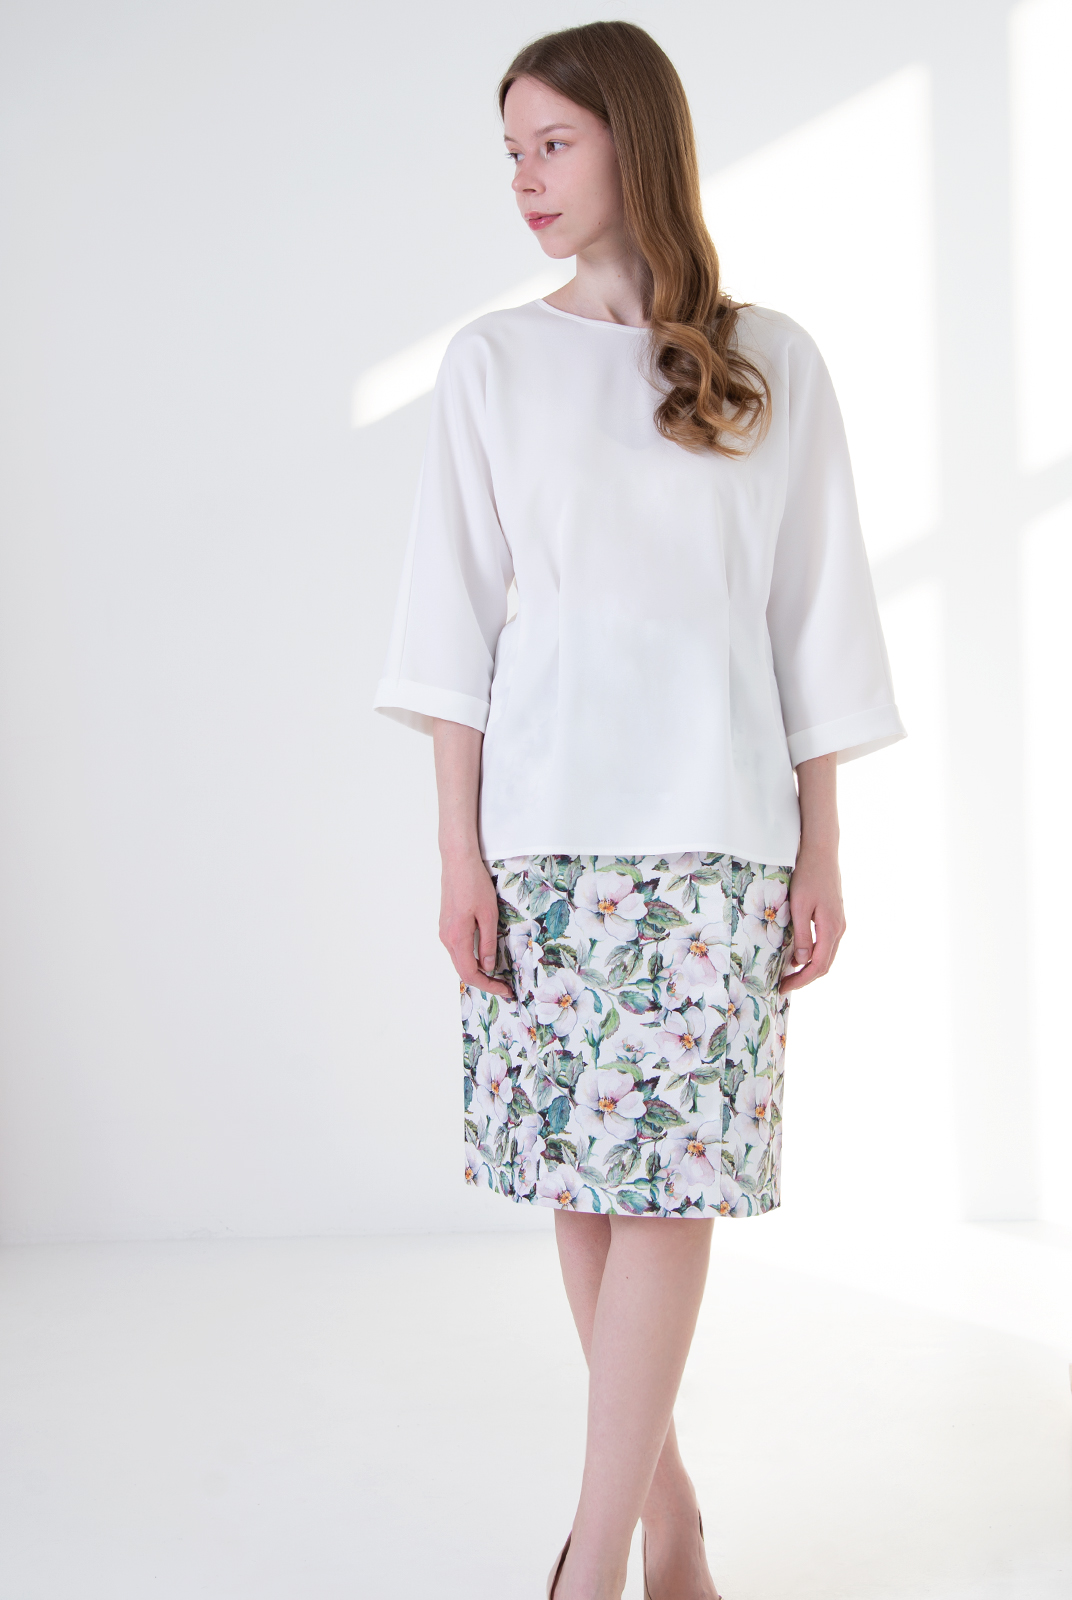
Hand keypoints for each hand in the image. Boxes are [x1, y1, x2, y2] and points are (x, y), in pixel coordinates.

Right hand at [439, 852, 514, 999]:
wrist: (457, 861)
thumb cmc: (474, 884)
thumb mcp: (489, 915)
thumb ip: (488, 943)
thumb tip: (488, 966)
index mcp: (457, 937)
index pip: (470, 974)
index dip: (488, 986)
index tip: (505, 990)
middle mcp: (446, 938)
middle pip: (463, 971)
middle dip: (484, 982)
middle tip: (504, 987)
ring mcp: (444, 931)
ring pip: (459, 961)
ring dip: (477, 971)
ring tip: (497, 974)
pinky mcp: (446, 925)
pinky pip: (457, 949)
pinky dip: (470, 959)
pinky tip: (484, 956)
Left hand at [779, 844, 845, 992]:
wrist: (821, 852)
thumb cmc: (808, 876)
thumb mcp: (800, 906)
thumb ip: (803, 934)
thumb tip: (802, 961)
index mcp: (831, 928)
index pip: (818, 966)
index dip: (801, 980)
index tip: (783, 987)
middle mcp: (839, 928)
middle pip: (825, 964)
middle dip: (804, 978)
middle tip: (783, 985)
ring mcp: (839, 923)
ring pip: (826, 955)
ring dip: (809, 967)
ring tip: (788, 973)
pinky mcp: (835, 916)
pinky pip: (826, 943)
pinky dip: (813, 954)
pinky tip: (798, 954)